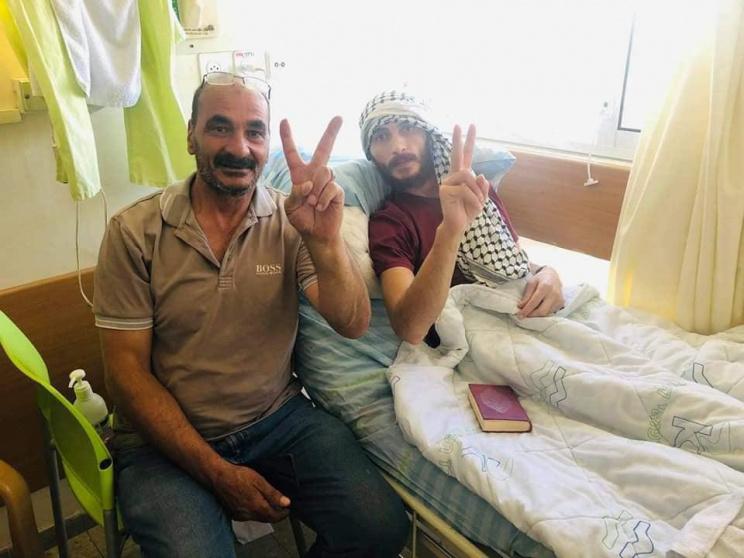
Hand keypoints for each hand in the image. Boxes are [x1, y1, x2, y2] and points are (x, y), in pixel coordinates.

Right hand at [211, 462, 289, 522]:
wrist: (219, 477)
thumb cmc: (238, 476)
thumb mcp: (260, 481)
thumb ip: (273, 494)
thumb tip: (286, 503)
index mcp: (257, 507)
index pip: (275, 517)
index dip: (284, 514)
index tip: (287, 508)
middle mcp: (249, 514)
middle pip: (267, 519)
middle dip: (275, 514)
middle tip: (280, 505)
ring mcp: (240, 515)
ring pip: (258, 518)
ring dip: (265, 513)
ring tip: (268, 502)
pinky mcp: (234, 514)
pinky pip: (248, 516)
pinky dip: (254, 512)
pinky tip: (254, 503)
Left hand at [281, 117, 344, 241]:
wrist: (316, 234)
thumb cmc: (301, 219)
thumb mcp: (290, 207)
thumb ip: (295, 194)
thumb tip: (308, 184)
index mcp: (299, 175)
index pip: (292, 153)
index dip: (288, 137)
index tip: (284, 120)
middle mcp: (315, 174)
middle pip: (323, 149)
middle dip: (331, 132)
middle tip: (339, 117)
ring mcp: (328, 182)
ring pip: (325, 171)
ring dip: (316, 190)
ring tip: (312, 203)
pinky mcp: (337, 191)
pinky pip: (331, 187)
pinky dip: (323, 199)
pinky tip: (320, 207)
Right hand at [440, 124, 489, 235]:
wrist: (459, 225)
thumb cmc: (468, 211)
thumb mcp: (481, 198)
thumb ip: (482, 186)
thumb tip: (479, 175)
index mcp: (463, 175)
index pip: (466, 155)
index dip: (468, 141)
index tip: (470, 125)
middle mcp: (454, 176)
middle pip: (457, 155)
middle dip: (459, 139)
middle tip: (458, 124)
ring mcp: (448, 182)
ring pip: (468, 177)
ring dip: (477, 192)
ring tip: (478, 203)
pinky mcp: (445, 190)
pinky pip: (465, 190)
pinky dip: (474, 199)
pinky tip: (474, 207)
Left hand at [517, 267, 564, 317]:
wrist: (553, 275)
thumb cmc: (540, 279)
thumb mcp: (531, 283)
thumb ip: (526, 295)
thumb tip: (521, 306)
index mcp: (545, 287)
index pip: (534, 302)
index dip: (526, 310)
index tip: (520, 315)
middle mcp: (554, 294)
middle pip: (542, 311)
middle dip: (532, 315)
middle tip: (524, 315)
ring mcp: (559, 299)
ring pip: (546, 313)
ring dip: (537, 314)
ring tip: (531, 310)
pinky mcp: (561, 303)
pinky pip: (550, 312)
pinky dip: (543, 312)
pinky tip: (539, 307)